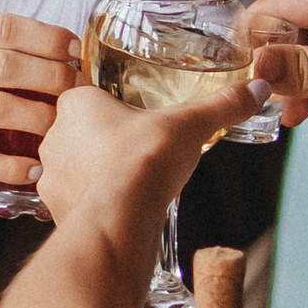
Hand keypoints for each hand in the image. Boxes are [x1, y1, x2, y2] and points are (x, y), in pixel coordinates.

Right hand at [0, 5, 77, 193]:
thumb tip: (24, 44)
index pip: (4, 26)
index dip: (48, 39)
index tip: (74, 50)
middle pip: (7, 65)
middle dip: (53, 78)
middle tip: (77, 90)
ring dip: (37, 120)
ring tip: (60, 128)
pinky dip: (5, 165)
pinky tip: (29, 170)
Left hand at [33, 75, 253, 239]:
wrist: (121, 218)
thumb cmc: (145, 162)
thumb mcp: (191, 125)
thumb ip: (223, 105)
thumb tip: (255, 89)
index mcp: (77, 105)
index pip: (89, 95)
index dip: (113, 106)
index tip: (135, 116)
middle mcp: (55, 137)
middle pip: (81, 132)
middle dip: (107, 141)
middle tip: (138, 149)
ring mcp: (52, 175)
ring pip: (76, 167)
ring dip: (98, 173)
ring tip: (132, 180)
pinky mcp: (56, 208)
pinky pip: (76, 200)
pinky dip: (95, 202)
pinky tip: (120, 205)